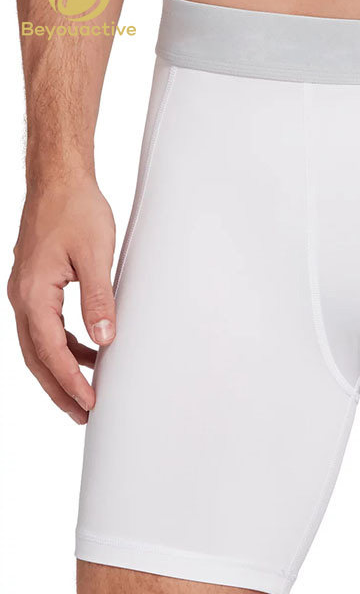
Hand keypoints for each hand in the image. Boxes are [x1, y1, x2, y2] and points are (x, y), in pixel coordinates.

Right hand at [7, 176, 115, 423]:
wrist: (59, 179)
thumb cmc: (76, 210)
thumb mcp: (96, 256)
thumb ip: (99, 300)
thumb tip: (104, 340)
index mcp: (32, 292)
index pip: (51, 350)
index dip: (71, 381)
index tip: (90, 402)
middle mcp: (22, 295)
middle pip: (37, 356)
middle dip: (59, 388)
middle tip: (83, 415)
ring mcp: (26, 290)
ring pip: (39, 344)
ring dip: (60, 370)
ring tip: (85, 393)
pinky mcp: (36, 284)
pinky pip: (46, 325)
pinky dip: (64, 345)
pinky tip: (87, 353)